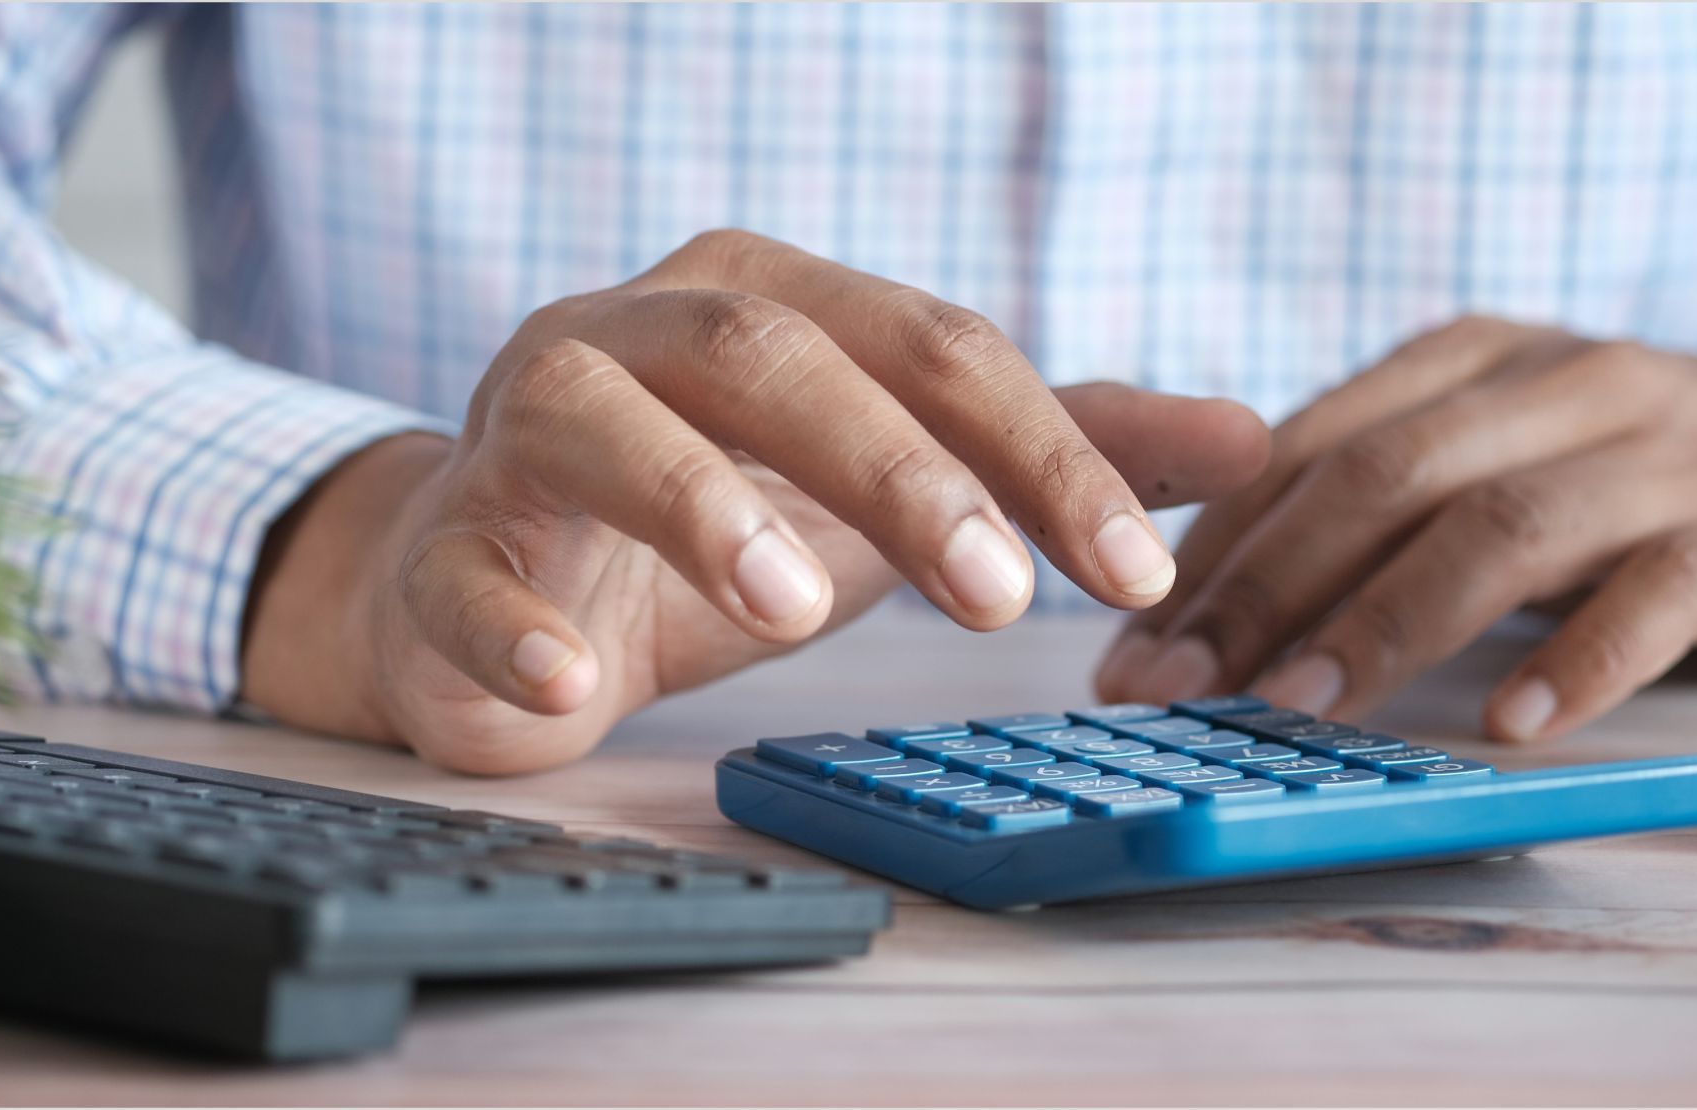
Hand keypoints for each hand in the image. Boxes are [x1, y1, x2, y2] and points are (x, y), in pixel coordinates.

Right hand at [242, 230, 1268, 772]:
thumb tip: (1252, 439)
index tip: (1134, 569)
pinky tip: (572, 688)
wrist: (498, 585)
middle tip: (999, 598)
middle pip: (772, 352)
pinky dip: (512, 627)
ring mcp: (525, 431)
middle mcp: (640, 334)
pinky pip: (463, 571)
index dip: (1039, 449)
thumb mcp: (893, 481)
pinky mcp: (444, 548)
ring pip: (601, 420)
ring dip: (698, 504)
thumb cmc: (714, 520)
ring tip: (794, 608)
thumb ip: (1051, 453)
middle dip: (894, 466)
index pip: (927, 344)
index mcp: (768, 301)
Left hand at [1096, 315, 1696, 742]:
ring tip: (1300, 709)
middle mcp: (1563, 382)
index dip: (1212, 549)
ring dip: (1386, 623)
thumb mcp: (1480, 467)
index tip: (1134, 646)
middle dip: (1263, 588)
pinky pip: (1657, 591)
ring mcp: (1662, 451)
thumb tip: (1190, 610)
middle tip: (1181, 688)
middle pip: (1385, 478)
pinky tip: (1510, 722)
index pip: (1310, 446)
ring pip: (1502, 526)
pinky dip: (1579, 657)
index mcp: (1474, 358)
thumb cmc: (1609, 492)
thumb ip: (1361, 507)